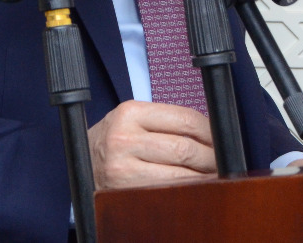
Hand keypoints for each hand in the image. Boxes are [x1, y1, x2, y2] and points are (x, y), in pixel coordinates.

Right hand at [88, 100, 215, 188]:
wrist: (81, 160)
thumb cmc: (114, 138)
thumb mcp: (133, 119)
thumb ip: (166, 121)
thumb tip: (211, 133)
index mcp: (130, 112)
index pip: (184, 119)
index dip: (210, 131)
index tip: (221, 140)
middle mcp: (124, 138)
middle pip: (184, 148)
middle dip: (211, 157)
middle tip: (221, 161)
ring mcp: (122, 167)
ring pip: (179, 173)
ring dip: (203, 176)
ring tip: (213, 175)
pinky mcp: (124, 190)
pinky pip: (166, 191)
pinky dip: (187, 190)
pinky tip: (195, 187)